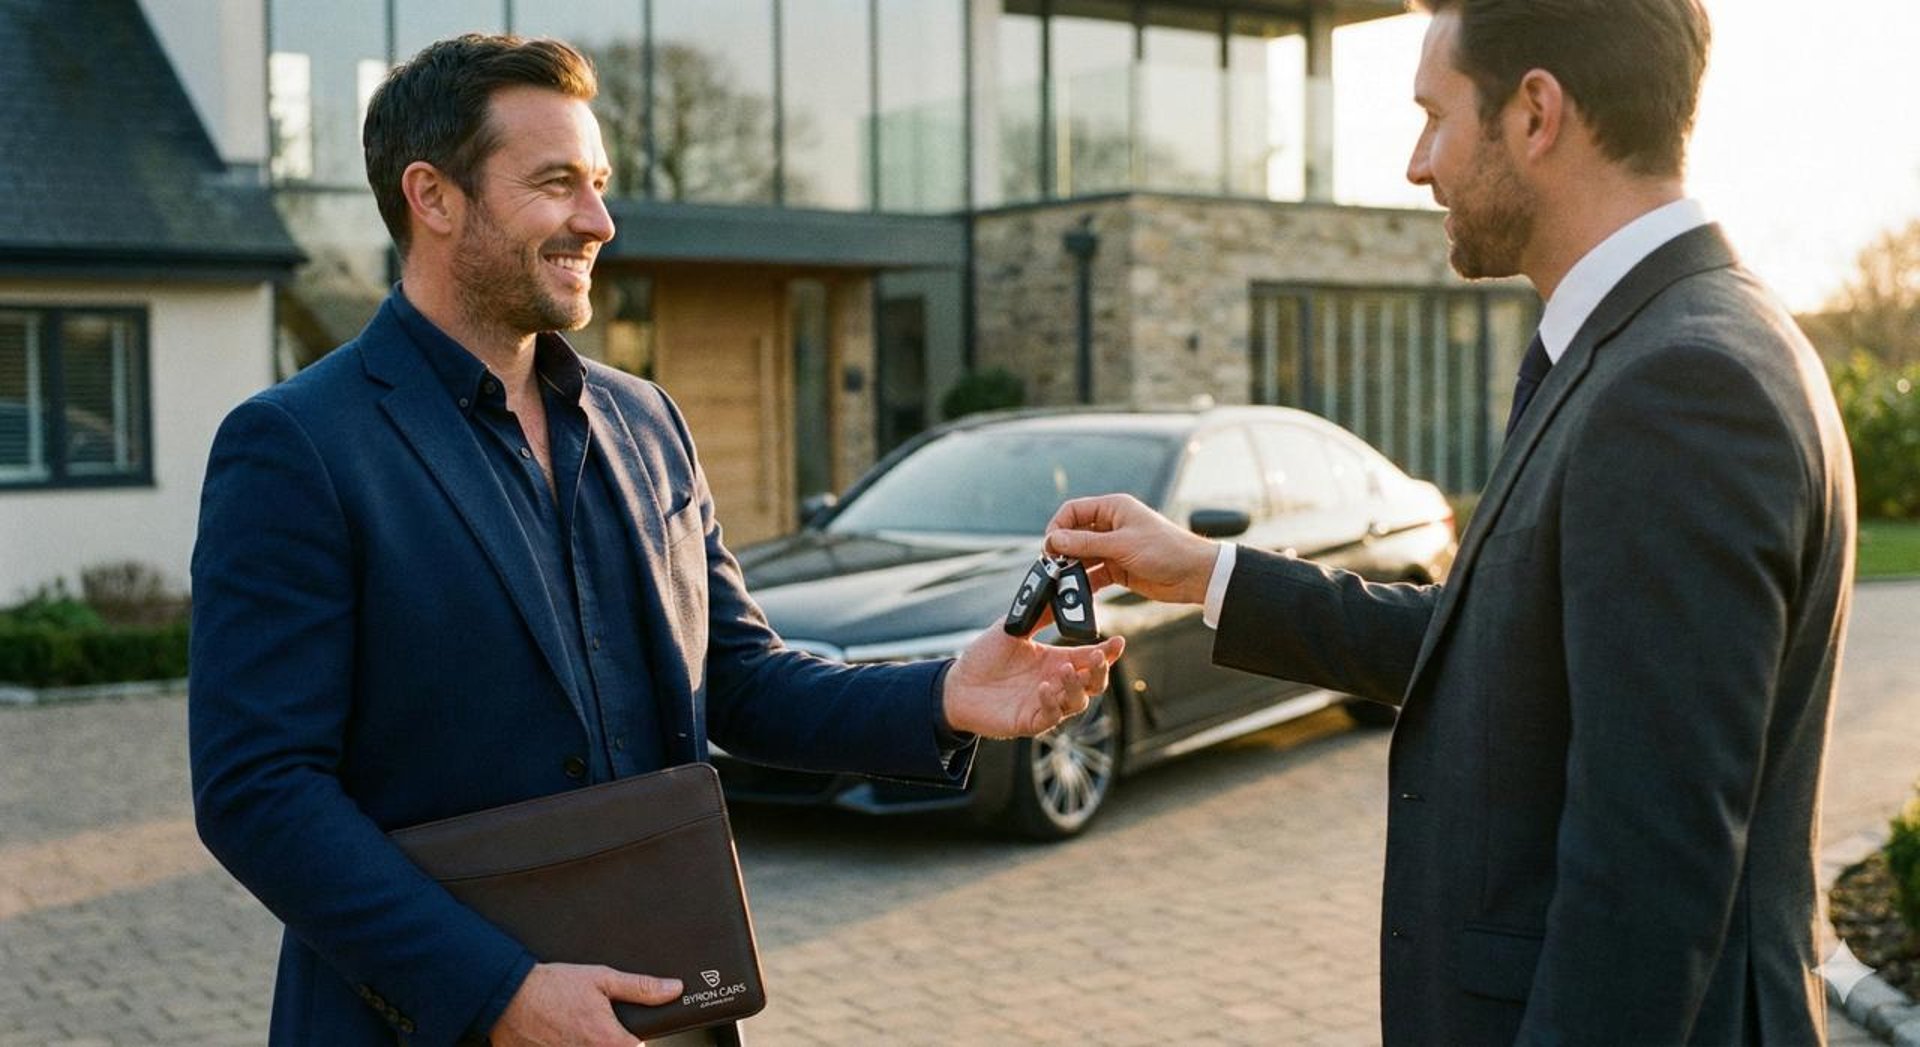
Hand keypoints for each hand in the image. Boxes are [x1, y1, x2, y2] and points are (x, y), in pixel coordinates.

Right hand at [491, 962, 681, 1045]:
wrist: (508, 995)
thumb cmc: (551, 986)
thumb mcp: (602, 978)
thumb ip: (640, 987)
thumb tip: (672, 989)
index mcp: (607, 1039)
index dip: (633, 1038)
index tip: (624, 1030)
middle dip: (607, 1041)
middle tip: (591, 1025)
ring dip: (585, 1043)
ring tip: (573, 1027)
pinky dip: (565, 1045)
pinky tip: (559, 1035)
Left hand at [943, 627, 1123, 738]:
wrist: (956, 685)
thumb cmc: (984, 658)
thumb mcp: (1013, 628)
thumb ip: (1039, 613)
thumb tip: (1059, 589)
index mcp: (1056, 660)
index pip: (1090, 657)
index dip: (1108, 652)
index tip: (1118, 641)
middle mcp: (1056, 683)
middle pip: (1093, 683)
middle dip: (1100, 670)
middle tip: (1096, 656)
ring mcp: (1046, 704)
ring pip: (1078, 702)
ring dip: (1076, 687)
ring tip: (1063, 671)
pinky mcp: (1031, 721)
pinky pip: (1050, 717)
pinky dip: (1052, 703)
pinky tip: (1044, 687)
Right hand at [1045, 494, 1219, 605]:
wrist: (1195, 575)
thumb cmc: (1167, 550)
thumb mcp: (1122, 545)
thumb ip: (1086, 543)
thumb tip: (1054, 539)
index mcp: (1113, 509)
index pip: (1073, 511)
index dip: (1057, 527)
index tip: (1050, 547)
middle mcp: (1110, 526)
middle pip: (1074, 535)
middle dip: (1062, 551)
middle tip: (1053, 568)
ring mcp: (1113, 548)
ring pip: (1081, 556)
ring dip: (1071, 569)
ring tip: (1063, 582)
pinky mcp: (1117, 569)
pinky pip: (1093, 574)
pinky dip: (1084, 583)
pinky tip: (1077, 592)